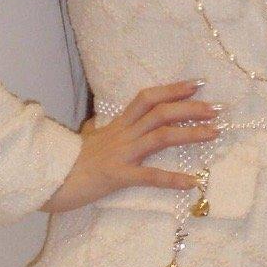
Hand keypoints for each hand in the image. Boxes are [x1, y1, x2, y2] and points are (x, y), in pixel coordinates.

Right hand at [43, 80, 221, 213]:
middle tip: (217, 108)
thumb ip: (98, 131)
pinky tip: (192, 182)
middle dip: (190, 108)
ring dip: (190, 133)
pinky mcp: (117, 176)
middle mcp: (122, 134)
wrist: (49, 180)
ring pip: (160, 136)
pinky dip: (172, 179)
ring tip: (214, 133)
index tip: (197, 84)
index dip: (173, 89)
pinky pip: (149, 177)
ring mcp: (121, 154)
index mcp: (118, 125)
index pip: (148, 98)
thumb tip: (96, 126)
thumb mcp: (88, 141)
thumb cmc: (69, 163)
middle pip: (160, 112)